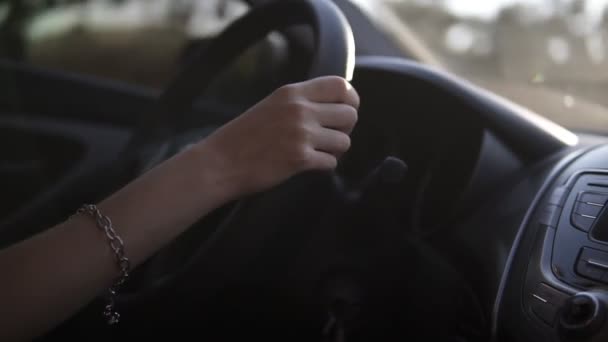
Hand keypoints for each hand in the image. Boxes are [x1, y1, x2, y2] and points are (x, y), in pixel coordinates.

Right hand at [193, 76, 359, 197]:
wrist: (220, 162)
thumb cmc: (243, 137)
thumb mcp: (272, 106)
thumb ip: (300, 102)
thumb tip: (334, 107)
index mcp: (292, 93)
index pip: (340, 85)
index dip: (350, 100)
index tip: (345, 112)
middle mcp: (300, 109)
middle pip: (349, 114)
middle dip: (345, 129)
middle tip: (330, 138)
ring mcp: (301, 133)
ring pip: (345, 141)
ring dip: (335, 151)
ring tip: (318, 153)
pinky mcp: (300, 158)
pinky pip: (332, 162)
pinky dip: (324, 167)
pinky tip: (309, 165)